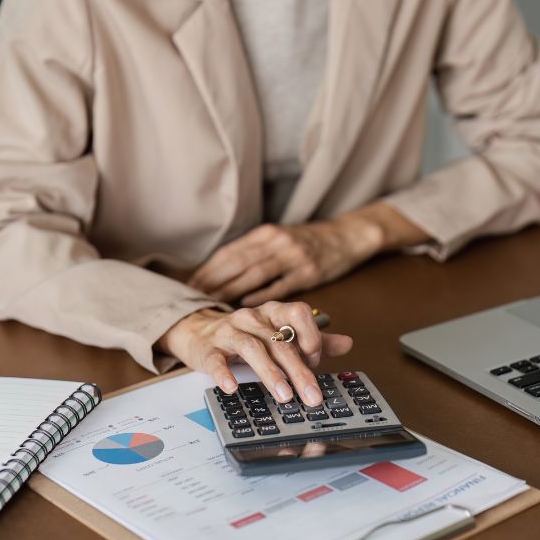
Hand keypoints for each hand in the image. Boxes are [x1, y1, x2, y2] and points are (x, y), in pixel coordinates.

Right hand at [160, 302, 352, 407]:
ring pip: (252, 349)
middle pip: (279, 341)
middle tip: (312, 396)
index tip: (316, 363)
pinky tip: (233, 388)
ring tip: (284, 396)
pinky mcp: (208, 349)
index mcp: (274, 312)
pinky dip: (224, 374)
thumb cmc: (247, 335)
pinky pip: (216, 360)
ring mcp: (229, 331)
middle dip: (299, 370)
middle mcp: (252, 318)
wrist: (199, 331)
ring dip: (270, 373)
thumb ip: (313, 339)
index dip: (311, 338)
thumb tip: (348, 343)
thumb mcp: (280, 333)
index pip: (299, 314)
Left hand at [187, 221, 376, 306]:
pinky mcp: (308, 271)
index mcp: (266, 233)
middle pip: (237, 262)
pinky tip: (245, 305)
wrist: (347, 236)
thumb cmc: (310, 242)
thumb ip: (257, 253)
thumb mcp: (281, 239)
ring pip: (255, 273)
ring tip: (212, 304)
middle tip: (192, 298)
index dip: (209, 268)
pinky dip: (261, 295)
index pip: (231, 251)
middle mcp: (276, 242)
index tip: (191, 284)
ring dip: (232, 289)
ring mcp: (292, 256)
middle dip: (213, 280)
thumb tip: (225, 272)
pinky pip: (280, 285)